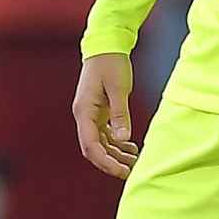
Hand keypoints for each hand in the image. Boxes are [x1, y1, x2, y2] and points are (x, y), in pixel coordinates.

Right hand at [73, 53, 139, 178]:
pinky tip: (131, 148)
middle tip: (130, 172)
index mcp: (84, 112)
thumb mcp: (118, 88)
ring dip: (115, 154)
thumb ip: (120, 114)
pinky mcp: (99, 111)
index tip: (122, 171)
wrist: (106, 46)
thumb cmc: (111, 64)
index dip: (105, 162)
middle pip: (94, 148)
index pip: (91, 146)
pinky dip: (116, 143)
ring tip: (135, 162)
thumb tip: (123, 139)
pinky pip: (105, 133)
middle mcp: (84, 116)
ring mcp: (90, 114)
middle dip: (110, 162)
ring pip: (100, 143)